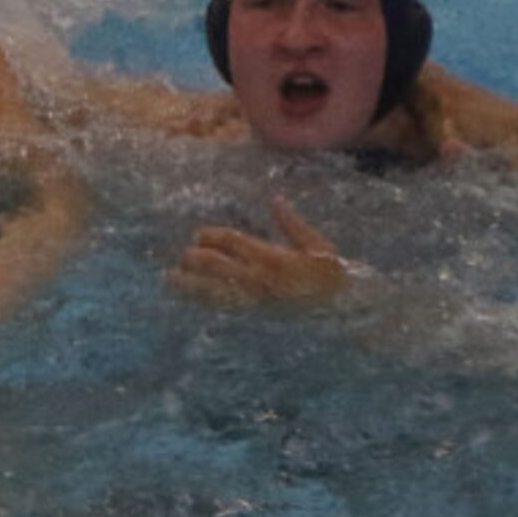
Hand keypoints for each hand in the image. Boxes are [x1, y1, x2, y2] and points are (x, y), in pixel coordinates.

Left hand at [169, 198, 350, 306]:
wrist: (347, 313)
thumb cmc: (334, 277)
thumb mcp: (320, 246)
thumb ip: (293, 224)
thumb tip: (275, 199)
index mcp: (273, 256)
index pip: (230, 240)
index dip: (208, 236)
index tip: (198, 236)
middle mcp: (259, 278)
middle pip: (213, 264)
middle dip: (193, 258)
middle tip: (184, 256)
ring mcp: (254, 300)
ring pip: (211, 290)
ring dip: (187, 285)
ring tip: (170, 279)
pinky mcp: (255, 317)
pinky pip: (222, 311)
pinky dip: (202, 304)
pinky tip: (187, 301)